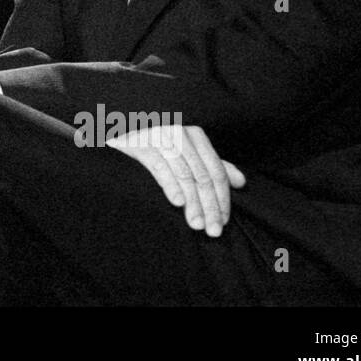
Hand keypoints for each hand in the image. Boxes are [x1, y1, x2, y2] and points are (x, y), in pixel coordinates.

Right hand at [105, 123, 245, 236]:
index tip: (224, 221)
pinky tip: (177, 203)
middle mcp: (181, 133)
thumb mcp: (187, 152)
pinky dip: (170, 185)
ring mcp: (161, 137)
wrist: (119, 130)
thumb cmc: (154, 143)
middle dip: (209, 206)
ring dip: (192, 202)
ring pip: (185, 175)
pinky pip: (160, 166)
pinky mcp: (141, 143)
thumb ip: (212, 165)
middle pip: (203, 176)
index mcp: (196, 136)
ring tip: (196, 224)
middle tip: (212, 230)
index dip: (223, 198)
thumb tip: (241, 182)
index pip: (216, 171)